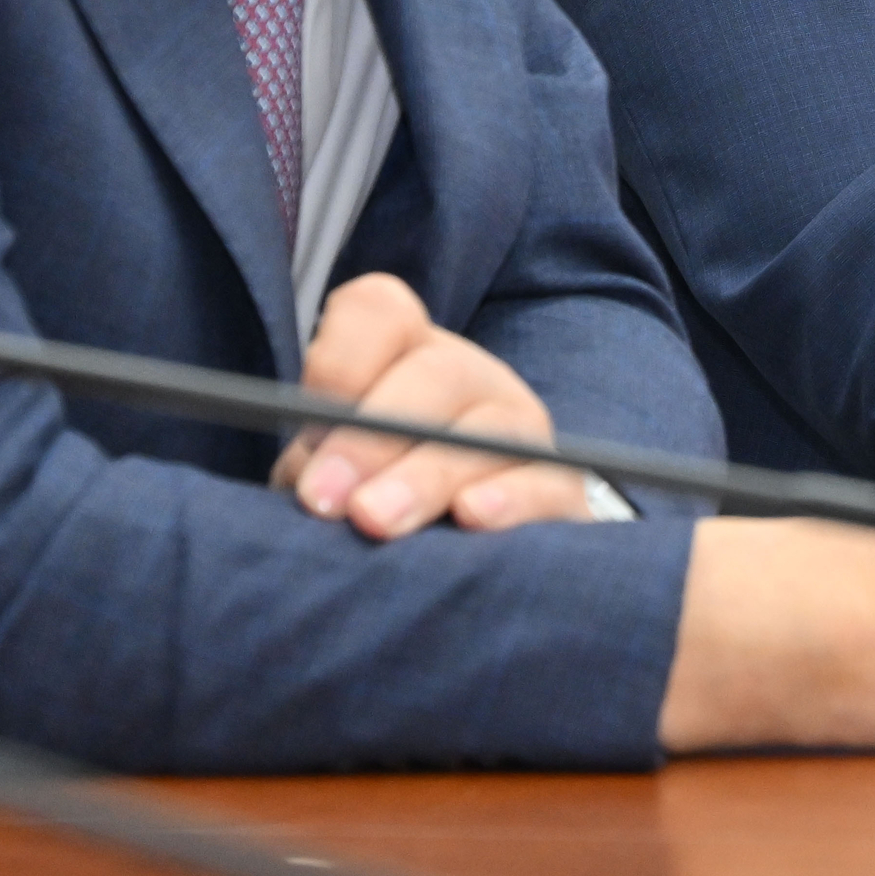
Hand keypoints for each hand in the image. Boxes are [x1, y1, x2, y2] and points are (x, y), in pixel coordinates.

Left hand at [272, 273, 589, 536]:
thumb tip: (309, 482)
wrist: (462, 563)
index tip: (309, 419)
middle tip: (324, 498)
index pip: (378, 313)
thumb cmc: (374, 510)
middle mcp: (468, 379)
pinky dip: (510, 499)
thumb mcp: (334, 480)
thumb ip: (316, 471)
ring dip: (427, 476)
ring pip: (489, 430)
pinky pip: (547, 483)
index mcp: (403, 356)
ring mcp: (523, 429)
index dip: (342, 355)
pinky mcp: (565, 488)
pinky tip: (472, 514)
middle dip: (372, 436)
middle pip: (435, 375)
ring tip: (375, 519)